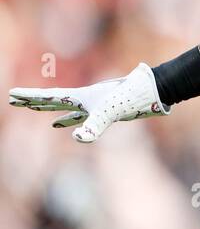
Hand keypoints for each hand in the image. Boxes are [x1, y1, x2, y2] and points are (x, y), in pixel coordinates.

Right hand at [8, 62, 170, 143]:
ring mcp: (94, 105)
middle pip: (52, 99)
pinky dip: (67, 120)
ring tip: (32, 107)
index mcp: (82, 97)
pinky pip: (79, 116)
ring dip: (47, 108)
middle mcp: (86, 99)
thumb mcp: (111, 113)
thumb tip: (77, 139)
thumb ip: (94, 126)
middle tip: (13, 99)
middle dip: (32, 100)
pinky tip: (59, 126)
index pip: (50, 96)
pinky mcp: (104, 112)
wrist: (155, 89)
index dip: (30, 97)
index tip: (12, 95)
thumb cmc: (133, 99)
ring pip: (63, 107)